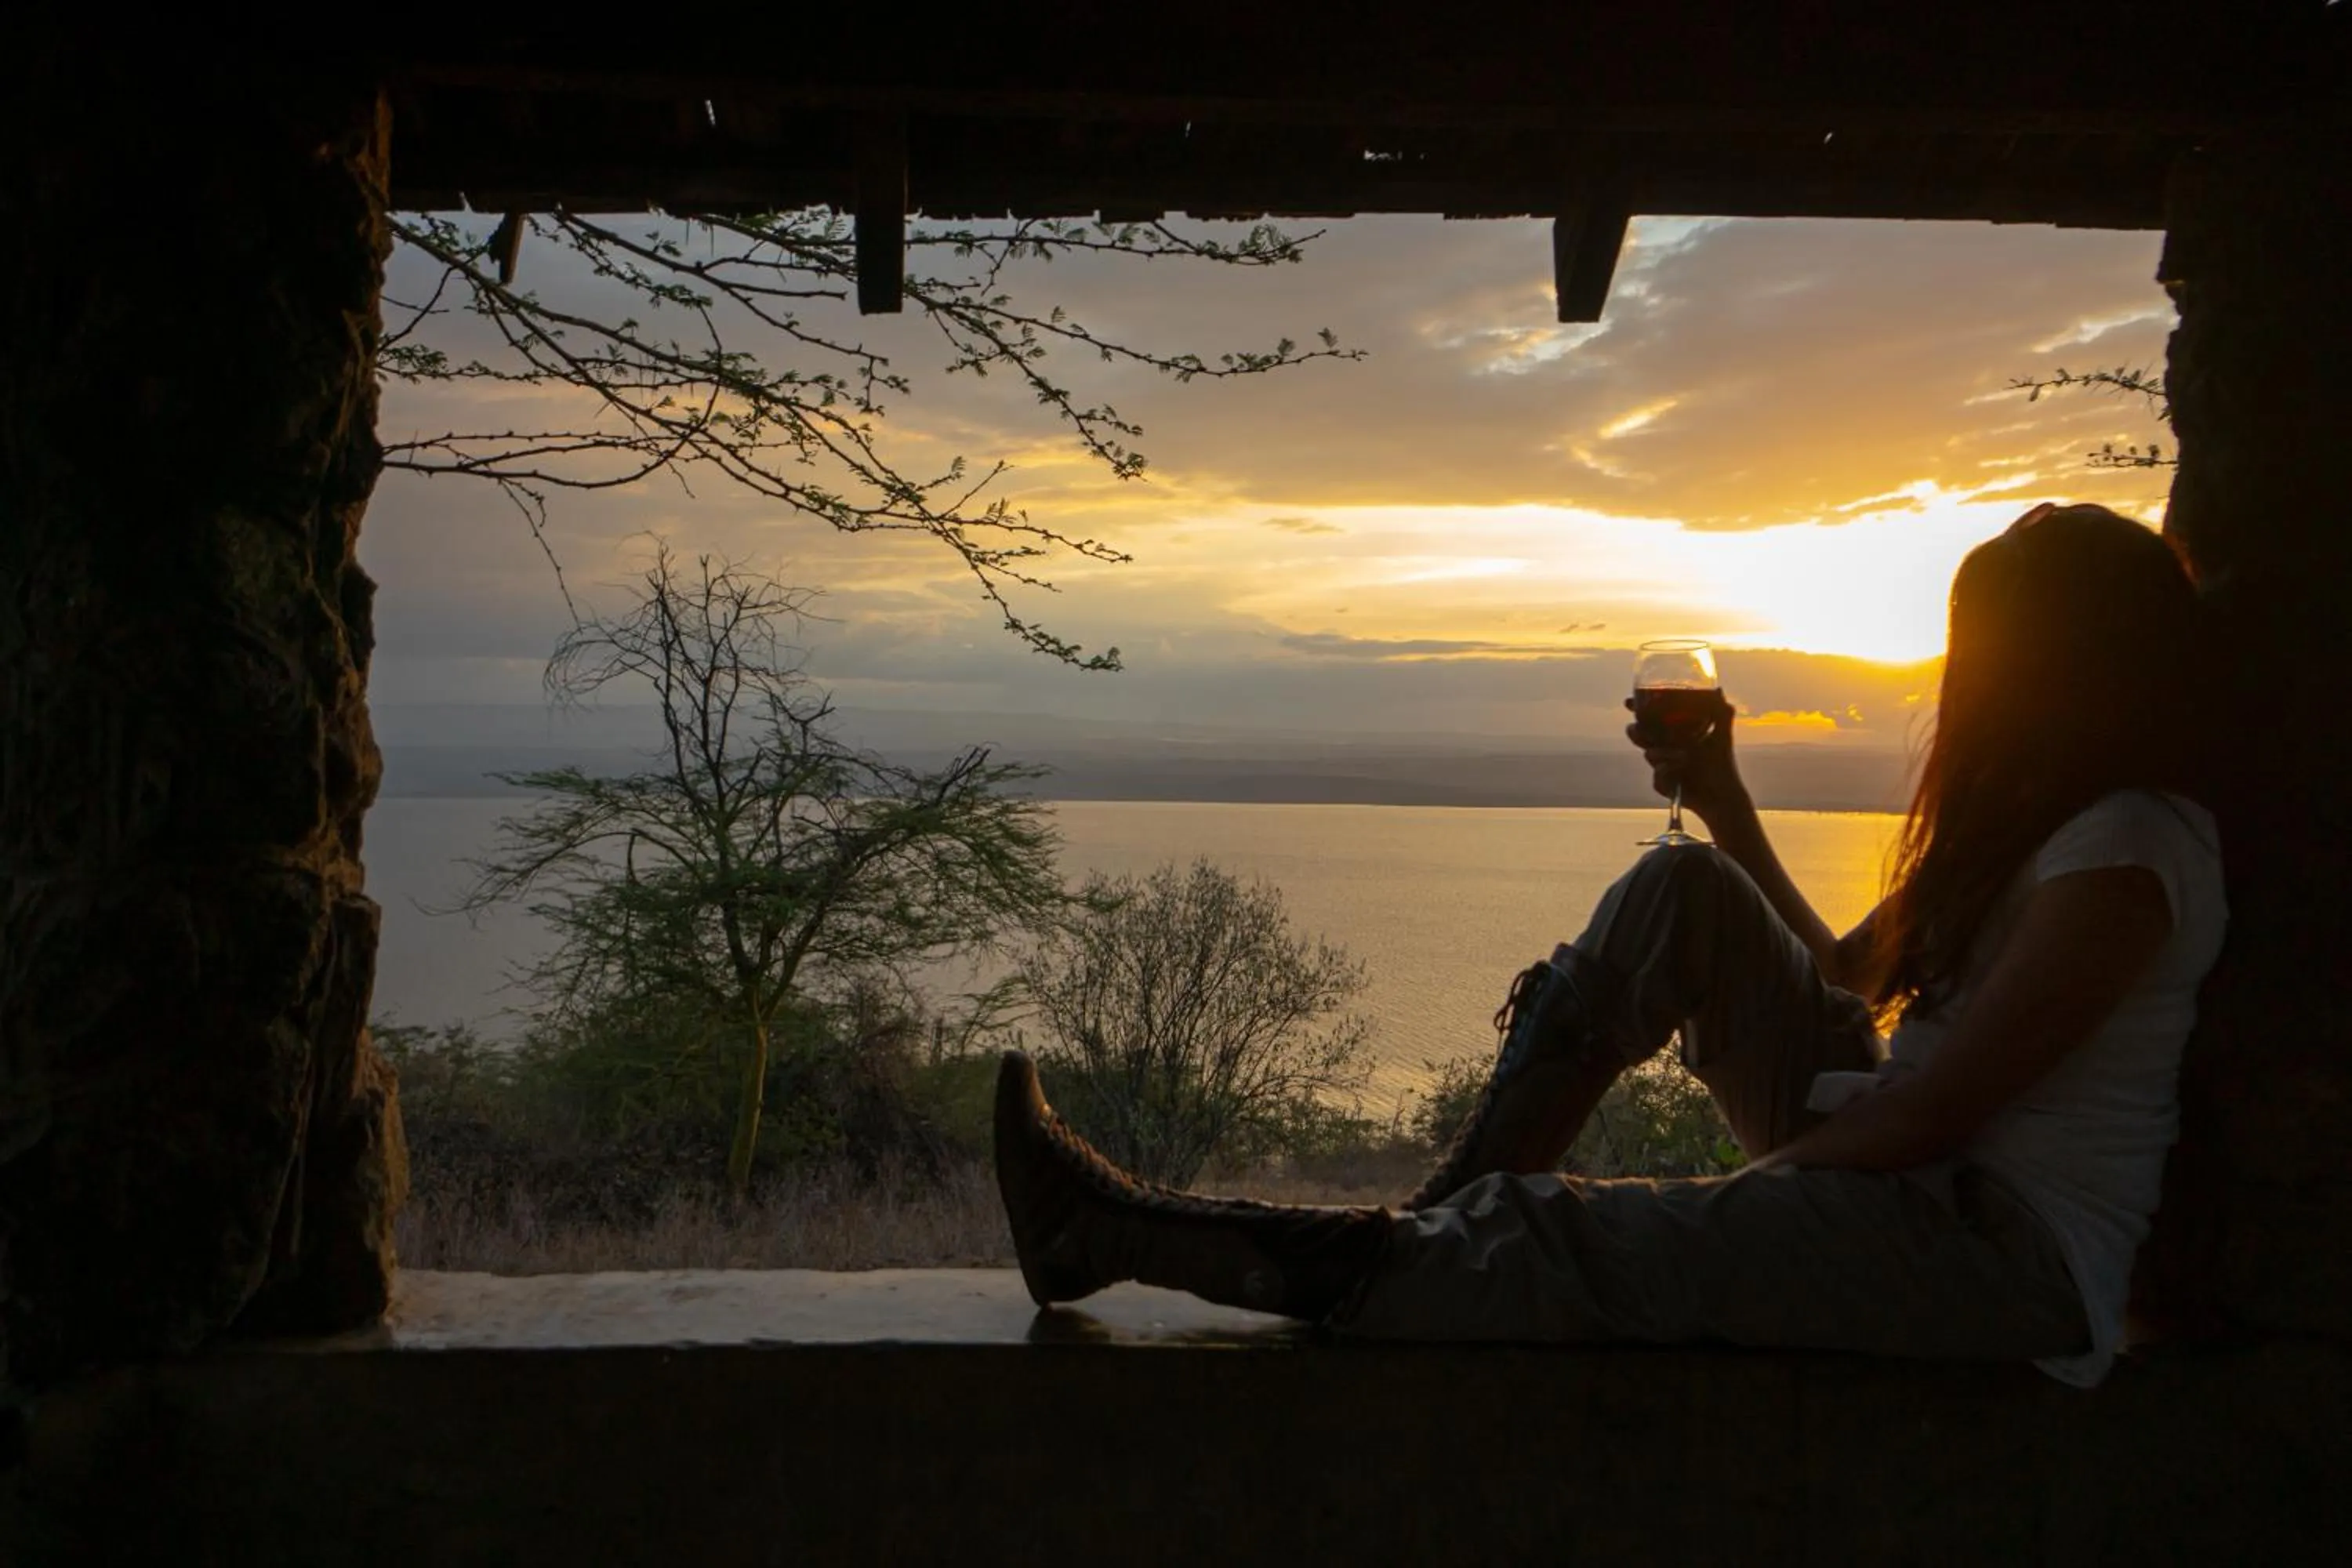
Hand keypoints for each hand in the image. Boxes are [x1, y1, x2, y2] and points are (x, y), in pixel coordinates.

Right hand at [1623, 689, 1747, 826]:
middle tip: (1643, 729)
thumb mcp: (1722, 734)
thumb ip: (1721, 712)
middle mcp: (1664, 748)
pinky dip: (1668, 771)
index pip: (1649, 719)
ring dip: (1664, 752)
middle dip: (1638, 730)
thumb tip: (1718, 689)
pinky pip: (1658, 775)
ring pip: (1649, 754)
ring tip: (1684, 755)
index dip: (1637, 709)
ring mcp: (1660, 766)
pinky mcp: (1662, 784)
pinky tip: (1679, 769)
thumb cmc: (1721, 764)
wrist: (1722, 794)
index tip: (1628, 702)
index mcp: (1673, 734)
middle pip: (1640, 734)